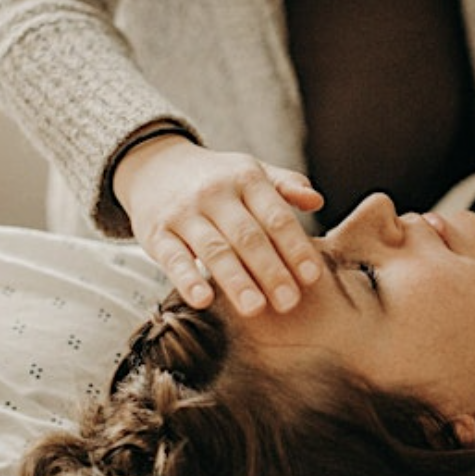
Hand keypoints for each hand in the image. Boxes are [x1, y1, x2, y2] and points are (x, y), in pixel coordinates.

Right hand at [112, 134, 325, 315]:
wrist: (155, 166)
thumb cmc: (218, 179)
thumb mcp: (253, 173)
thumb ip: (287, 186)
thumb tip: (317, 201)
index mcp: (247, 178)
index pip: (277, 216)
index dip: (296, 247)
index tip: (313, 277)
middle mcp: (215, 194)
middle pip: (248, 236)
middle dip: (271, 271)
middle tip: (290, 302)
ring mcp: (184, 213)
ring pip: (214, 250)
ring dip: (236, 281)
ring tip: (256, 308)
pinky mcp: (156, 234)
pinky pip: (173, 259)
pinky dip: (187, 280)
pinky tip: (203, 301)